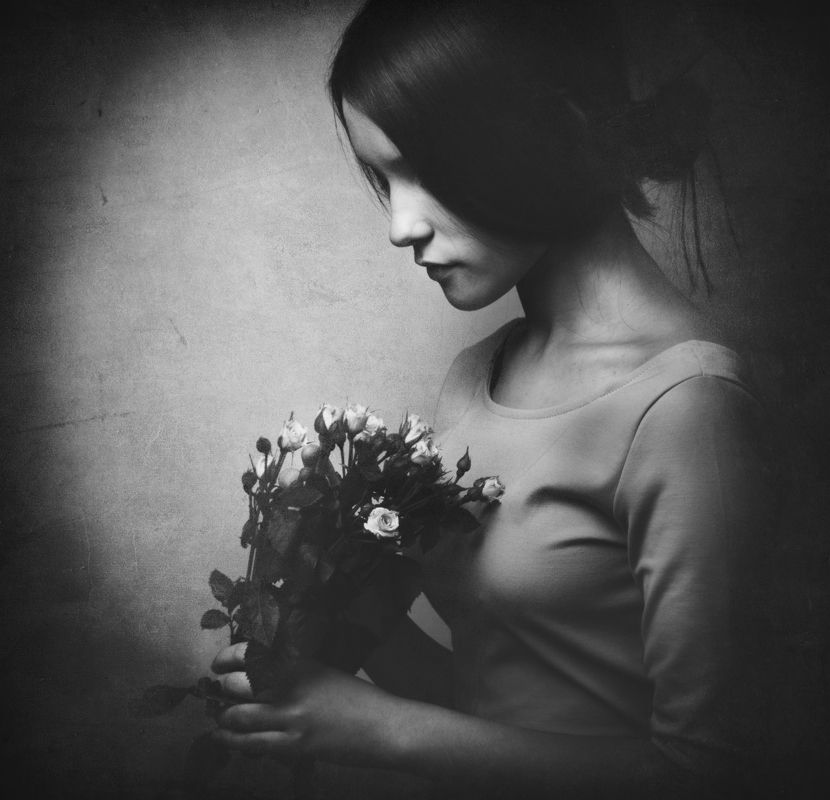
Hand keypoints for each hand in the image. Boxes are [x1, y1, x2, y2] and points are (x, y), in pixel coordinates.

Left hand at [210, 642, 401, 765]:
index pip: (251, 653)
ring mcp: (291, 716)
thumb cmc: (357, 698)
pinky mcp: (294, 745)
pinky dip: (233, 743)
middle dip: (221, 691)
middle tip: (217, 694)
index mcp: (300, 661)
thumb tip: (259, 675)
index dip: (226, 659)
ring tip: (220, 719)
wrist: (383, 725)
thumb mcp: (324, 672)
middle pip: (237, 685)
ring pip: (238, 717)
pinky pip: (252, 744)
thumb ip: (294, 671)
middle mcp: (291, 685)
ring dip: (223, 719)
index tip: (218, 664)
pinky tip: (224, 740)